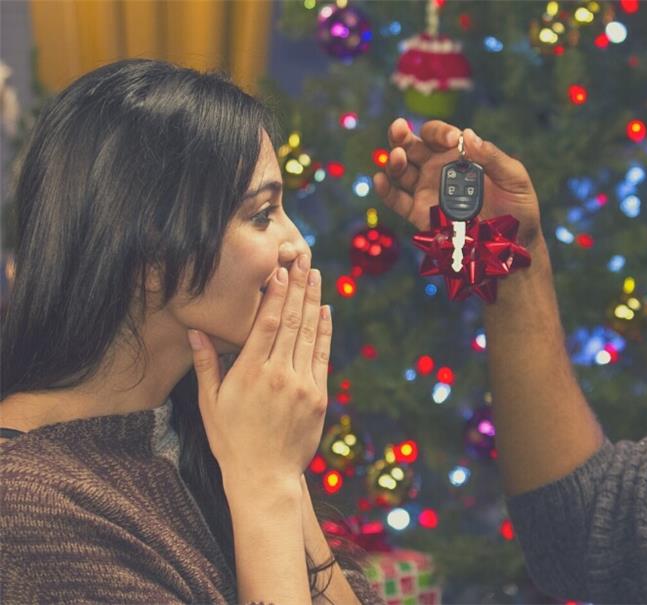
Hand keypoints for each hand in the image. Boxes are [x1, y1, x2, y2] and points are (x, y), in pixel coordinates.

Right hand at [187, 254, 331, 489]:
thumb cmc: (231, 440)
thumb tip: (195, 330)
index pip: (266, 323)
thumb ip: (206, 364)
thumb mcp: (210, 403)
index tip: (279, 271)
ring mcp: (301, 385)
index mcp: (249, 373)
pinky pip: (322, 356)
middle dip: (298, 288)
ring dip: (313, 301)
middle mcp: (278, 375)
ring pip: (309, 334)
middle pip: (292, 322)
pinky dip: (324, 332)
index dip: (275, 294)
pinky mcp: (318, 397)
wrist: (264, 476)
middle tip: (303, 260)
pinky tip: (325, 311)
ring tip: (315, 276)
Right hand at [373, 118, 543, 248]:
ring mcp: (427, 191)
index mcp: (459, 156)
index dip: (440, 132)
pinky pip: (396, 200)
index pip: (439, 134)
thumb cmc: (518, 207)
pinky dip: (385, 190)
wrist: (513, 245)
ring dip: (394, 160)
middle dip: (402, 135)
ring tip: (396, 157)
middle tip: (399, 128)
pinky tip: (380, 180)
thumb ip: (492, 156)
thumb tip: (467, 135)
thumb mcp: (514, 178)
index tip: (452, 141)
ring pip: (401, 170)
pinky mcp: (419, 214)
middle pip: (412, 146)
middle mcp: (438, 169)